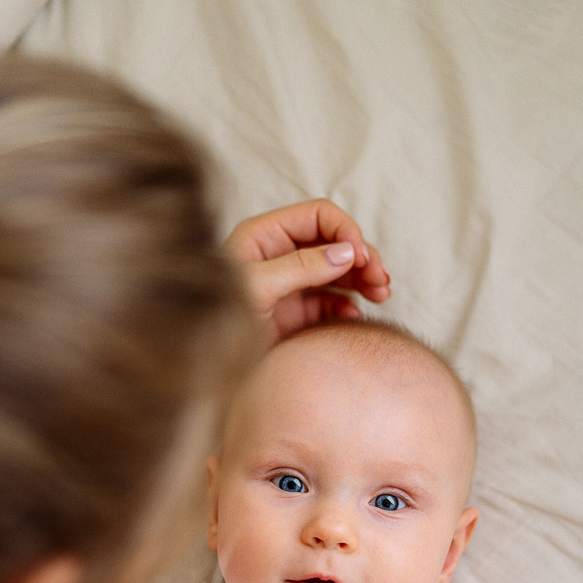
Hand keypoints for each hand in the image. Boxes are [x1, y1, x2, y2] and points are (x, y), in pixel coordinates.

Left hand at [226, 199, 390, 341]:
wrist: (201, 366)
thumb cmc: (215, 318)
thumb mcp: (257, 287)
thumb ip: (300, 267)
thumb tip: (347, 253)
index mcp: (264, 236)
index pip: (318, 216)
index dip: (345, 231)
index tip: (361, 256)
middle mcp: (279, 256)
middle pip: (334, 242)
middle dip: (361, 256)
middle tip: (381, 279)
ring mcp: (289, 285)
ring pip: (337, 272)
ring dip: (362, 279)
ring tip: (381, 293)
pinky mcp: (295, 315)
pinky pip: (330, 303)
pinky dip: (348, 306)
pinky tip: (354, 315)